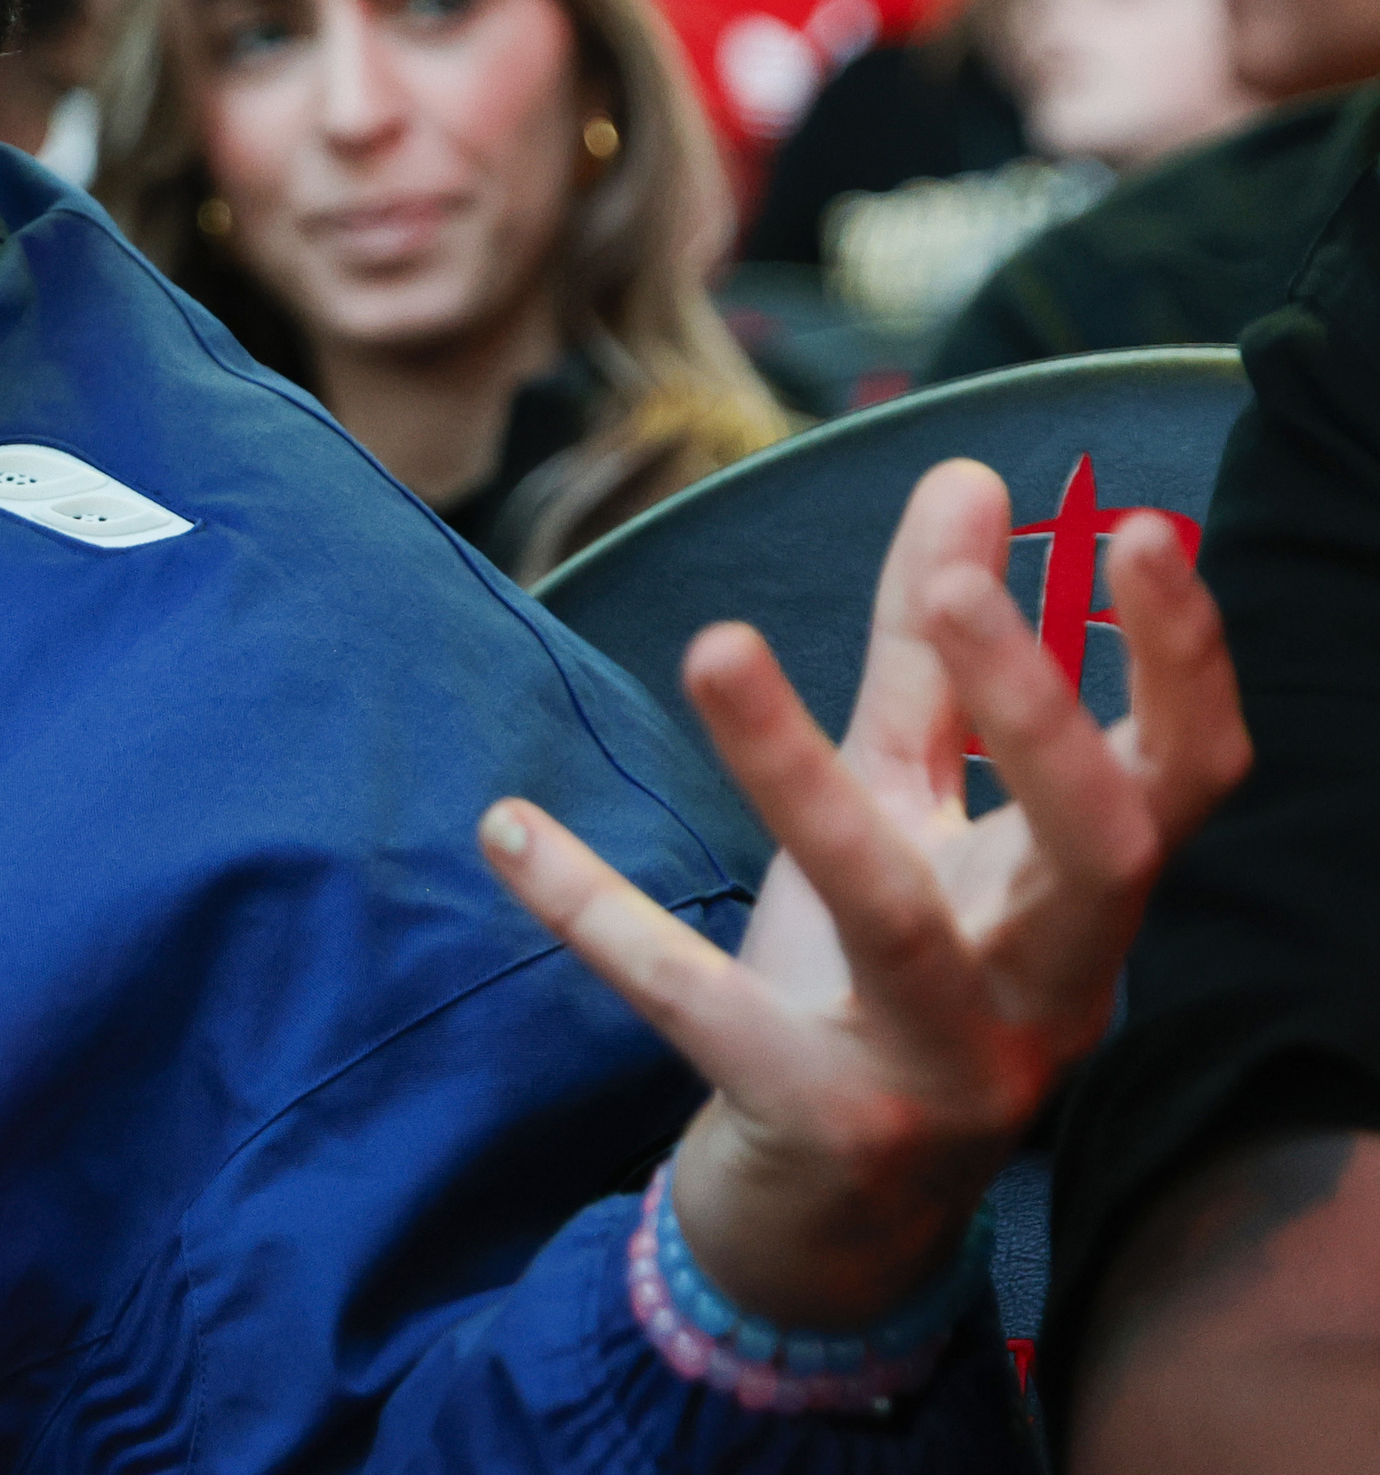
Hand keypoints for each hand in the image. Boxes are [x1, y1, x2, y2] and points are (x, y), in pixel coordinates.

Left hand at [484, 457, 1251, 1326]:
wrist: (823, 1218)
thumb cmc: (879, 980)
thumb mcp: (904, 809)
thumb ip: (931, 660)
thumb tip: (965, 478)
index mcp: (1078, 908)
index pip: (1186, 782)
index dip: (1184, 664)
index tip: (1146, 529)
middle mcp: (1044, 993)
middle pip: (1097, 851)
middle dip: (1037, 715)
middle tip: (962, 586)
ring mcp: (942, 1071)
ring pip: (893, 917)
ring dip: (798, 776)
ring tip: (712, 640)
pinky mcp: (815, 1119)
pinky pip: (700, 1004)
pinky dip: (600, 912)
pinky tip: (509, 829)